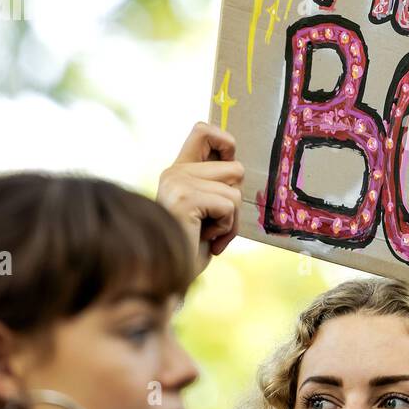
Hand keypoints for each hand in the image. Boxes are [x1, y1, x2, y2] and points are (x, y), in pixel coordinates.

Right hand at [156, 122, 244, 277]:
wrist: (170, 277)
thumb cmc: (192, 247)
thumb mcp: (208, 209)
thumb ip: (217, 185)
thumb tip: (237, 165)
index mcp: (178, 171)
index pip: (203, 130)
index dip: (226, 142)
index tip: (227, 166)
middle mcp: (174, 172)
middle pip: (235, 168)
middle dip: (234, 199)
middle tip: (213, 221)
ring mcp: (177, 183)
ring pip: (235, 190)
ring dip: (231, 219)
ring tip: (209, 232)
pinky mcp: (185, 199)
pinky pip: (230, 205)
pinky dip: (227, 228)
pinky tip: (207, 239)